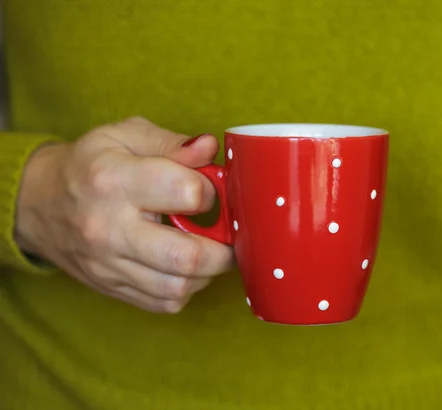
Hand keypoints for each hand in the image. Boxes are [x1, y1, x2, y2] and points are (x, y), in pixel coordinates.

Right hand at [15, 117, 233, 312]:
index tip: (211, 189)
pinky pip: (165, 303)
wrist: (39, 203)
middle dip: (224, 247)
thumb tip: (210, 149)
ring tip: (209, 249)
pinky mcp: (112, 287)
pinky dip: (186, 288)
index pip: (186, 194)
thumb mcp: (125, 136)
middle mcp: (110, 229)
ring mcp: (109, 265)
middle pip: (187, 256)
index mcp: (115, 181)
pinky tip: (185, 266)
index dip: (212, 191)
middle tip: (229, 234)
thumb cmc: (90, 165)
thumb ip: (172, 144)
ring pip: (179, 287)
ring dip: (208, 271)